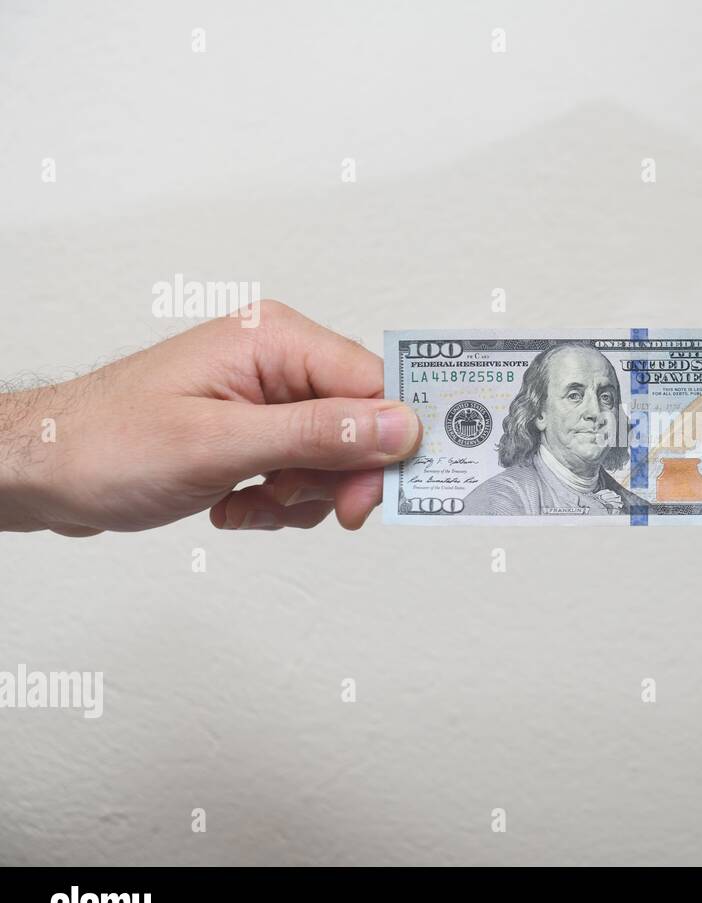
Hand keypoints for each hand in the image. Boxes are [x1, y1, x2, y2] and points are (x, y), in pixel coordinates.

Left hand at [0, 301, 421, 534]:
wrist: (44, 471)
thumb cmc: (106, 444)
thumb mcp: (220, 445)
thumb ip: (318, 434)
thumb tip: (398, 426)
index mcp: (276, 340)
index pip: (373, 385)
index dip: (382, 446)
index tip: (368, 497)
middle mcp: (278, 361)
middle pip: (360, 426)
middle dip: (334, 478)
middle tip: (291, 503)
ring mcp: (267, 397)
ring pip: (336, 458)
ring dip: (300, 496)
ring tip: (247, 500)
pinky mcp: (256, 430)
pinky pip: (304, 473)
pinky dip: (278, 502)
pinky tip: (235, 503)